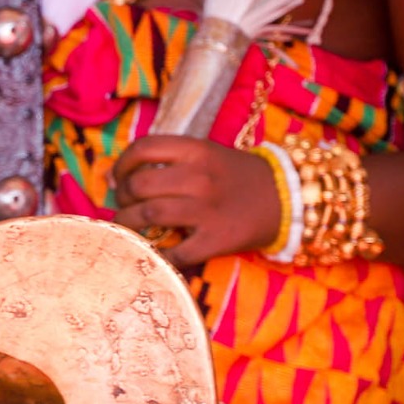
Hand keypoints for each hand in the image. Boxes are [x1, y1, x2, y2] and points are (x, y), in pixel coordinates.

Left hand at [112, 135, 282, 266]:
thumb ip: (169, 161)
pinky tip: (151, 252)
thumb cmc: (236, 177)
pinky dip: (155, 254)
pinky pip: (173, 251)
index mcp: (197, 150)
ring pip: (148, 215)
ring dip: (127, 224)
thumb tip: (117, 177)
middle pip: (140, 185)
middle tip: (123, 206)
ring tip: (126, 228)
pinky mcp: (215, 240)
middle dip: (122, 198)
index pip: (144, 148)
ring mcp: (208, 209)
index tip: (118, 179)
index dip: (121, 165)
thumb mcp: (207, 155)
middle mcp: (201, 177)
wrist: (286, 199)